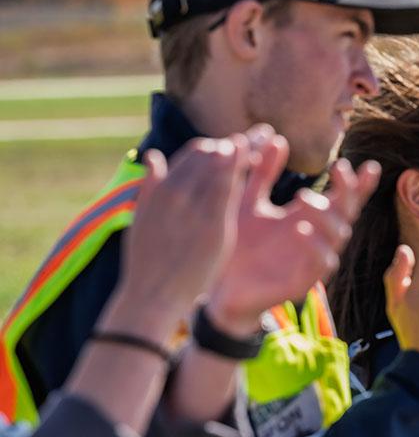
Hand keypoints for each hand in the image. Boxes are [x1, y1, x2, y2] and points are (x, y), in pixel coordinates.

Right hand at [109, 139, 248, 339]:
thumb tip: (153, 156)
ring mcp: (195, 206)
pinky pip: (231, 187)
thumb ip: (150, 186)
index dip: (215, 147)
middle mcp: (176, 191)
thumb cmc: (148, 260)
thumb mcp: (141, 217)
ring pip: (222, 165)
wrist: (154, 294)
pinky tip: (257, 162)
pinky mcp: (214, 223)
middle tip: (252, 142)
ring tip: (259, 148)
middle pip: (211, 154)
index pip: (194, 153)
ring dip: (242, 152)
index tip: (230, 148)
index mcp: (160, 189)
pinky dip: (244, 168)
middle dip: (232, 145)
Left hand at [206, 125, 379, 335]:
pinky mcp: (304, 281)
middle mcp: (317, 238)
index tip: (367, 164)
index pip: (341, 198)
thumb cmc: (238, 246)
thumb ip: (263, 173)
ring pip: (337, 236)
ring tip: (304, 197)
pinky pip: (320, 263)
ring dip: (325, 215)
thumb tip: (277, 138)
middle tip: (339, 169)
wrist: (219, 289)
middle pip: (347, 212)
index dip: (357, 183)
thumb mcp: (248, 202)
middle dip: (348, 190)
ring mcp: (313, 260)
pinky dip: (314, 246)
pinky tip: (299, 230)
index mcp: (308, 219)